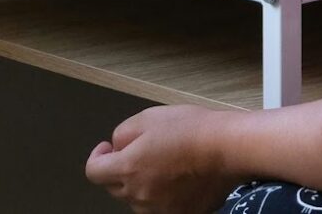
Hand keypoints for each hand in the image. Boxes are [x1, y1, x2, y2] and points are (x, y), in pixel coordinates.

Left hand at [85, 105, 238, 213]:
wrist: (228, 148)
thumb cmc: (192, 129)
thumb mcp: (148, 117)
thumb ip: (122, 134)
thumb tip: (116, 147)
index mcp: (128, 168)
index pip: (93, 172)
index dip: (97, 157)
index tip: (107, 149)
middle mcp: (139, 195)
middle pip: (114, 187)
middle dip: (120, 169)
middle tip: (141, 150)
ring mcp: (160, 209)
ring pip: (137, 199)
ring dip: (141, 184)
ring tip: (165, 163)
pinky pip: (161, 206)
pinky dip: (163, 194)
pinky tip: (180, 177)